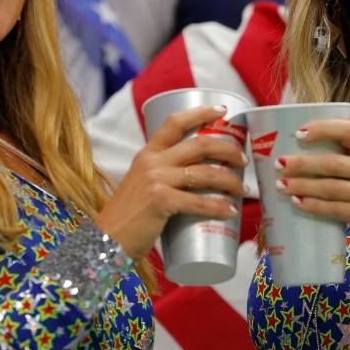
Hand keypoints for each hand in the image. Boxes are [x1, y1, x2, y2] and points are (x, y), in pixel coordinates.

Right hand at [96, 105, 247, 258]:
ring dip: (231, 181)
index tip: (222, 111)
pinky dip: (219, 207)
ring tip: (243, 190)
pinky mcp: (160, 202)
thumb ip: (163, 175)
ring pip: (205, 173)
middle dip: (228, 149)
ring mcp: (156, 181)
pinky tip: (230, 211)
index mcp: (147, 153)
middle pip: (200, 144)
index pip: (175, 122)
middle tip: (242, 160)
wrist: (106, 239)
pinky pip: (199, 202)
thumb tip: (199, 177)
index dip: (201, 112)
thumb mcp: (142, 183)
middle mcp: (152, 162)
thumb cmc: (129, 215)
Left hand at [275, 119, 349, 244]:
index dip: (321, 129)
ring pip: (330, 188)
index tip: (298, 133)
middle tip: (280, 163)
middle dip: (303, 163)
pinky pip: (335, 210)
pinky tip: (298, 203)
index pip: (347, 131)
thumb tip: (308, 156)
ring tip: (281, 185)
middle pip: (333, 163)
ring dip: (302, 186)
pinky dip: (314, 206)